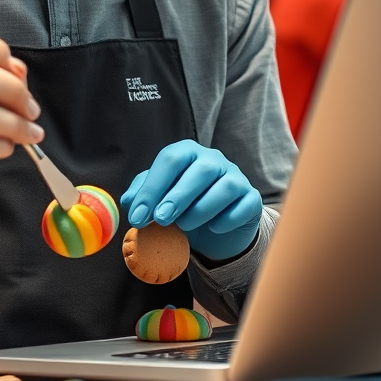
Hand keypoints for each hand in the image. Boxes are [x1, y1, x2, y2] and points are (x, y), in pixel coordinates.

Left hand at [120, 140, 261, 260]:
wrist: (215, 227)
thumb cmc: (182, 206)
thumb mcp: (159, 198)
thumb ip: (142, 194)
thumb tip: (128, 200)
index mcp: (187, 152)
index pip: (169, 160)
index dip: (152, 188)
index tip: (137, 216)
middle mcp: (213, 159)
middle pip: (199, 171)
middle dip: (177, 197)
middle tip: (160, 220)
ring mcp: (236, 177)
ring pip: (224, 187)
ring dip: (201, 209)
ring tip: (184, 225)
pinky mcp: (251, 198)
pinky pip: (244, 205)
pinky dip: (227, 219)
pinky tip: (213, 228)